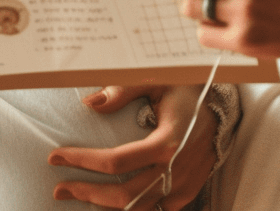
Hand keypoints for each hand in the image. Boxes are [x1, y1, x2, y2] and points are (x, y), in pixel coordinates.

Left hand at [48, 84, 216, 208]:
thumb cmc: (186, 91)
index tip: (56, 157)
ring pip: (137, 209)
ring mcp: (182, 188)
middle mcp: (175, 170)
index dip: (83, 161)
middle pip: (123, 195)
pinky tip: (107, 201)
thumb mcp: (156, 80)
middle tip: (59, 187)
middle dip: (86, 192)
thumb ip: (123, 89)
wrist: (223, 112)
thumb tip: (89, 103)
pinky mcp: (186, 196)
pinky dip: (129, 208)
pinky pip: (153, 210)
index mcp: (167, 141)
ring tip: (76, 194)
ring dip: (103, 205)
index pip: (116, 162)